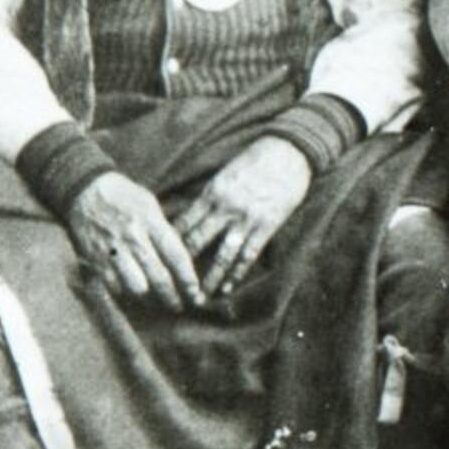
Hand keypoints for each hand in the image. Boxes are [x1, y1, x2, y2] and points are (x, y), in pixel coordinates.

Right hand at [67, 171, 203, 308]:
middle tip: (178, 306)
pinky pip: (112, 286)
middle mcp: (133, 238)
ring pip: (135, 287)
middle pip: (158, 276)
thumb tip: (181, 260)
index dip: (188, 279)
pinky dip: (123, 293)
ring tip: (156, 303)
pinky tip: (131, 294)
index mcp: (151, 222)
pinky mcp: (94, 259)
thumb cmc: (124, 198)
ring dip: (149, 299)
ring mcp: (112, 250)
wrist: (85, 190)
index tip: (195, 294)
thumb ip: (165, 232)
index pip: (176, 256)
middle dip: (172, 297)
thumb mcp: (151, 206)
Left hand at [175, 135, 314, 296]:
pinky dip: (237, 273)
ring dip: (210, 278)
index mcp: (211, 194)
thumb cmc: (256, 160)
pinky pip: (248, 255)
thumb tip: (193, 216)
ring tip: (200, 295)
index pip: (184, 224)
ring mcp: (246, 219)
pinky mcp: (266, 226)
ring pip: (221, 255)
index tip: (159, 260)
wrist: (289, 153)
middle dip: (182, 265)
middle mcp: (224, 209)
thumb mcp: (225, 174)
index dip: (169, 244)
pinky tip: (229, 287)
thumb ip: (210, 196)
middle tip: (171, 285)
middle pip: (196, 242)